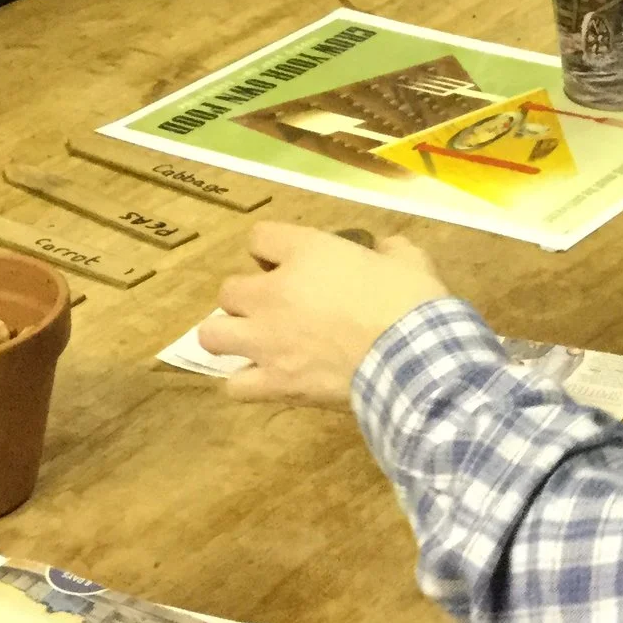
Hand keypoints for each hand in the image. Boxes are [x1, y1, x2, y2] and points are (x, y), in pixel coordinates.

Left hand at [201, 224, 449, 404]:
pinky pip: (234, 385)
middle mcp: (272, 293)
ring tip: (255, 343)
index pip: (259, 237)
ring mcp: (266, 341)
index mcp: (305, 253)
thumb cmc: (410, 301)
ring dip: (231, 337)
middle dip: (248, 297)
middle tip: (276, 308)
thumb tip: (385, 248)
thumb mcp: (410, 259)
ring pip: (212, 335)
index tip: (289, 262)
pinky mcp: (274, 382)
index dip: (272, 250)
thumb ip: (390, 249)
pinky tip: (268, 379)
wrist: (411, 358)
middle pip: (228, 289)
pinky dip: (247, 382)